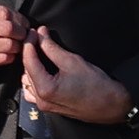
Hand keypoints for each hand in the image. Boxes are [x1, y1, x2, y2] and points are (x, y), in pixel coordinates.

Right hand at [0, 2, 22, 79]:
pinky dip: (10, 57)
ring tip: (19, 46)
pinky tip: (10, 56)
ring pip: (7, 44)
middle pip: (9, 28)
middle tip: (26, 36)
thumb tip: (12, 16)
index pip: (4, 13)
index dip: (19, 19)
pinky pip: (0, 59)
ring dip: (18, 46)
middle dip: (22, 33)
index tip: (24, 23)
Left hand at [12, 28, 136, 127]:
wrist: (111, 105)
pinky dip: (34, 79)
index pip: (29, 61)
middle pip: (27, 70)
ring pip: (28, 80)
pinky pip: (33, 91)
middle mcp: (41, 99)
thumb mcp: (73, 61)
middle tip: (38, 38)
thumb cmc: (97, 86)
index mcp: (45, 88)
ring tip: (40, 52)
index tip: (34, 32)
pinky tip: (42, 70)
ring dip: (32, 65)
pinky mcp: (49, 106)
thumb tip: (41, 35)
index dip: (30, 43)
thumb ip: (52, 48)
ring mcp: (44, 105)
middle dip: (31, 53)